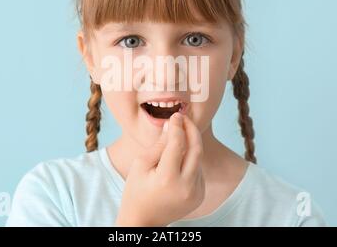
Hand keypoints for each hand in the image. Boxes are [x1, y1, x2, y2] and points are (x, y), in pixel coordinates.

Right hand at [115, 112, 204, 226]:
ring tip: (180, 135)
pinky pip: (198, 170)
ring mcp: (195, 193)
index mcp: (167, 178)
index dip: (178, 126)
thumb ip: (159, 145)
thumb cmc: (136, 190)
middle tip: (185, 118)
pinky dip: (191, 160)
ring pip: (198, 159)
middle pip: (196, 149)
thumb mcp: (140, 164)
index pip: (177, 144)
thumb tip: (173, 125)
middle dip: (192, 130)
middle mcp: (186, 186)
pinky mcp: (199, 196)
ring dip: (191, 145)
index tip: (176, 115)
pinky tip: (180, 158)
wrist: (143, 220)